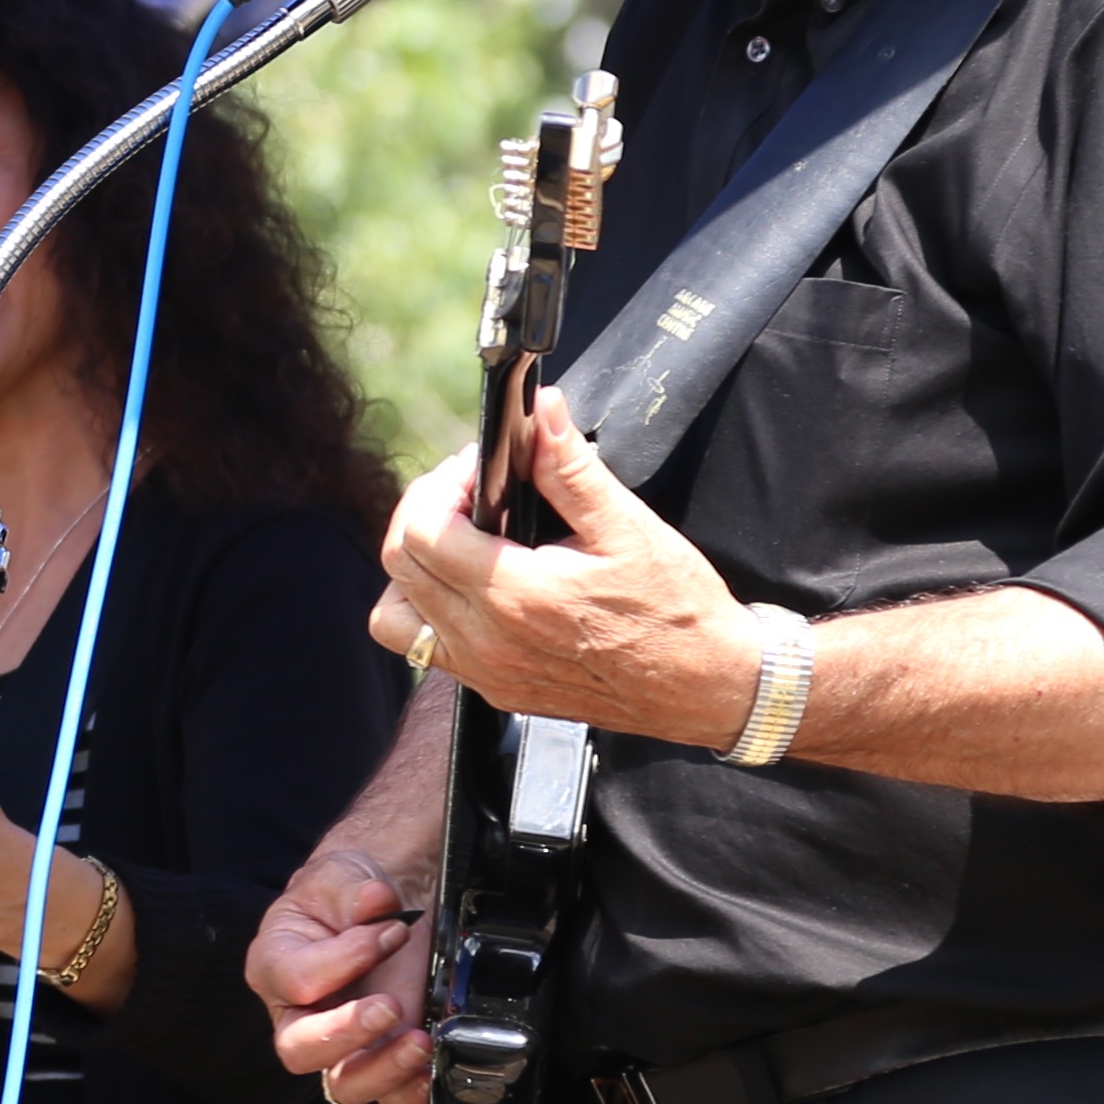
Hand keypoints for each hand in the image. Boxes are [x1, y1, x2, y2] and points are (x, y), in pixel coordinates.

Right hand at [251, 842, 437, 1103]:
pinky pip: (387, 1095)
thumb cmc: (346, 894)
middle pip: (301, 1050)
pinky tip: (432, 1067)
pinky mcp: (379, 1057)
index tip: (389, 930)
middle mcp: (299, 1015)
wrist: (382, 907)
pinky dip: (410, 1090)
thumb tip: (376, 901)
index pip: (294, 980)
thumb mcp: (341, 875)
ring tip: (420, 1040)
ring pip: (344, 1085)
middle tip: (390, 1005)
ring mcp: (340, 1044)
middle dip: (347, 1033)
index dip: (342, 960)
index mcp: (274, 965)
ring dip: (383, 1070)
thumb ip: (352, 889)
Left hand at [369, 389, 765, 749]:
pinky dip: (431, 610)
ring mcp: (486, 672)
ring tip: (461, 541)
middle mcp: (489, 641)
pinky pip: (427, 648)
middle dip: (424, 512)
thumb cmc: (676, 610)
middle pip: (401, 565)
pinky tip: (476, 586)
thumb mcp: (628, 527)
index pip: (424, 530)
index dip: (441, 485)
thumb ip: (571, 469)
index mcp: (517, 596)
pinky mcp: (495, 690)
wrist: (706, 685)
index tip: (476, 470)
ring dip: (415, 569)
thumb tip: (543, 413)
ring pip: (397, 614)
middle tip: (470, 493)